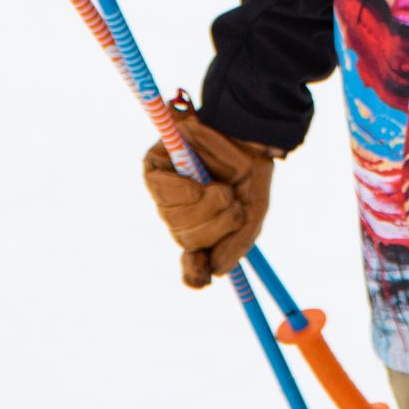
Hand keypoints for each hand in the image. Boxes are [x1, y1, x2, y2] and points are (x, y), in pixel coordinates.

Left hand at [140, 104, 279, 288]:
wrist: (249, 129)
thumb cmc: (250, 167)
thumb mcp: (252, 210)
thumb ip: (237, 242)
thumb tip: (217, 272)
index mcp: (205, 225)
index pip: (191, 260)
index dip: (193, 273)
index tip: (201, 279)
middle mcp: (182, 211)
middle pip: (185, 239)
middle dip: (213, 228)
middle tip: (231, 203)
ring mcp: (167, 191)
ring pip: (176, 221)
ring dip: (205, 209)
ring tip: (223, 189)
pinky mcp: (155, 168)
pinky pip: (161, 193)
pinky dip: (185, 192)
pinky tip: (200, 184)